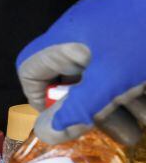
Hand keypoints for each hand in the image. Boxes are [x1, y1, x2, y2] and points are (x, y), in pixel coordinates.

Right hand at [17, 0, 145, 145]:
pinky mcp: (133, 28)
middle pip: (72, 77)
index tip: (67, 119)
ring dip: (122, 104)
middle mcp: (82, 32)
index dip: (40, 98)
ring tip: (145, 123)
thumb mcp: (113, 81)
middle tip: (120, 133)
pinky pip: (124, 64)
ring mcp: (111, 29)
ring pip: (103, 74)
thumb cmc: (145, 36)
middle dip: (95, 110)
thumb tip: (44, 134)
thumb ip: (78, 109)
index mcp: (65, 38)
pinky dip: (135, 86)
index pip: (29, 69)